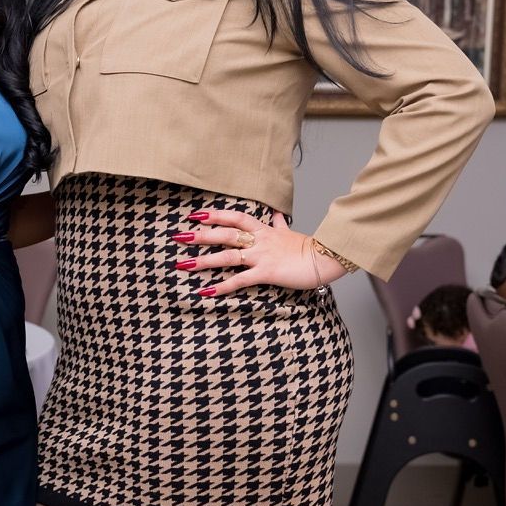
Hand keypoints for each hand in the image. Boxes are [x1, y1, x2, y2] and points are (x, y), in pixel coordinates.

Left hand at [171, 209, 345, 296]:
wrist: (325, 258)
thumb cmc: (309, 248)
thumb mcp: (291, 233)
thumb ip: (279, 224)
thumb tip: (277, 214)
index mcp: (264, 230)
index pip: (236, 217)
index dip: (216, 215)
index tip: (196, 215)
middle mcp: (260, 241)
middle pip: (226, 234)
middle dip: (201, 235)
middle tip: (179, 236)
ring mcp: (262, 256)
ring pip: (228, 256)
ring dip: (204, 261)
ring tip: (183, 265)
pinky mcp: (267, 273)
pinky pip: (240, 280)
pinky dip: (222, 286)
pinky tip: (206, 291)